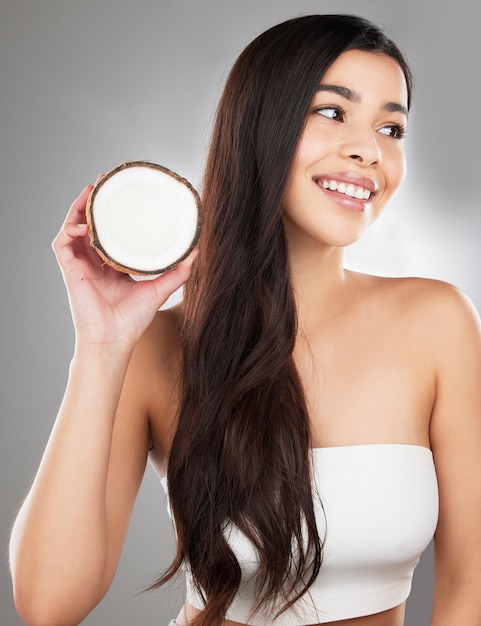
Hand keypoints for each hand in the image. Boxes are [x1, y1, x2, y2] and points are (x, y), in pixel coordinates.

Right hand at [52, 181, 197, 349]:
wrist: (114, 341)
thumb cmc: (132, 321)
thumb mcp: (160, 289)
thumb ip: (178, 271)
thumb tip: (197, 251)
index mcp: (112, 268)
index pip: (110, 235)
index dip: (113, 215)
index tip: (123, 196)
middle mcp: (94, 264)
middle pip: (90, 225)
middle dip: (95, 203)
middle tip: (105, 181)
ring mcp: (80, 266)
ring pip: (73, 229)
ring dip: (79, 208)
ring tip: (91, 190)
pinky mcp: (69, 271)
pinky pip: (62, 243)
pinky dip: (69, 229)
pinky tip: (83, 222)